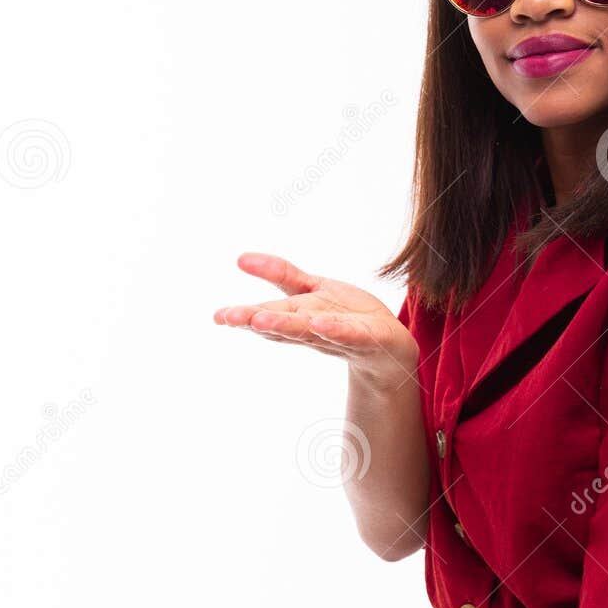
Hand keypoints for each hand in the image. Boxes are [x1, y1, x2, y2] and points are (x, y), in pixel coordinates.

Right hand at [214, 252, 417, 386]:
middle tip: (228, 317)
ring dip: (286, 326)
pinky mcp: (368, 338)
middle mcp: (314, 329)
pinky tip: (321, 323)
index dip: (242, 316)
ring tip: (260, 320)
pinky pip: (350, 333)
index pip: (267, 314)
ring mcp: (340, 335)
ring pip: (310, 330)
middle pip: (283, 323)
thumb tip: (240, 257)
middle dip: (257, 319)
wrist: (390, 350)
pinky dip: (335, 329)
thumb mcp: (312, 290)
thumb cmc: (347, 317)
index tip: (217, 316)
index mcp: (298, 316)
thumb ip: (279, 274)